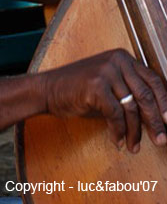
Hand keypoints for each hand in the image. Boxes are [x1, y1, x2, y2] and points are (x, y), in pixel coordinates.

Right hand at [41, 49, 166, 152]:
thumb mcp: (109, 84)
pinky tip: (117, 141)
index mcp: (123, 57)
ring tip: (134, 146)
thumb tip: (156, 117)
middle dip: (155, 122)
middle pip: (145, 95)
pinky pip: (115, 115)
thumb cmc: (80, 89)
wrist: (49, 89)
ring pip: (131, 108)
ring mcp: (106, 71)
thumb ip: (129, 92)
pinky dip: (118, 132)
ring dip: (135, 132)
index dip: (164, 103)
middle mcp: (117, 60)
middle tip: (161, 140)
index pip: (153, 80)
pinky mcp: (96, 85)